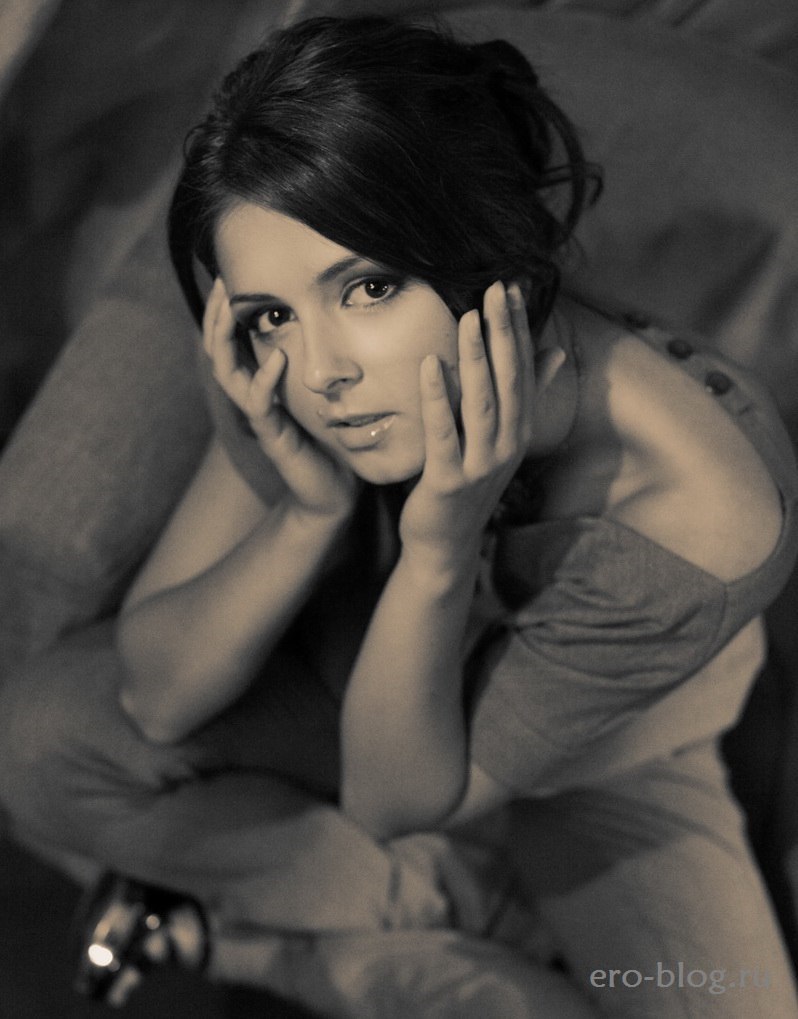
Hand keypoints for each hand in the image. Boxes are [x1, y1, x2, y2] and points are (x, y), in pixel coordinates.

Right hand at [204, 278, 358, 521]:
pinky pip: (260, 407)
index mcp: (259, 383)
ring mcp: (260, 419)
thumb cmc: (329, 439)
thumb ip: (315, 360)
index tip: (230, 274)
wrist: (333, 493)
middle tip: (223, 281)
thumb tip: (327, 317)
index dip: (225, 309)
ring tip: (233, 308)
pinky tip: (277, 360)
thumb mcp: (320, 391)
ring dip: (228, 340)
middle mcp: (252, 397)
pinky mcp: (274, 439)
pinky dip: (265, 382)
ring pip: (228, 374)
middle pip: (218, 350)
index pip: (231, 338)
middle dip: (217, 316)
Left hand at [399, 280, 561, 572]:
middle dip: (502, 333)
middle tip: (495, 288)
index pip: (523, 370)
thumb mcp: (501, 438)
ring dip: (476, 358)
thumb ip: (527, 395)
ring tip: (468, 317)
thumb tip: (555, 352)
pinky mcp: (449, 481)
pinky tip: (430, 363)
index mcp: (519, 430)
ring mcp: (480, 466)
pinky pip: (443, 433)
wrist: (446, 543)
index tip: (512, 287)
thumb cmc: (468, 483)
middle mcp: (507, 446)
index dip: (518, 328)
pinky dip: (437, 397)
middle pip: (508, 381)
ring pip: (481, 404)